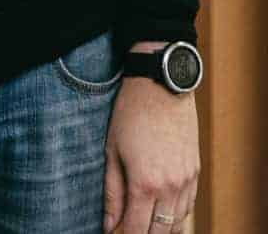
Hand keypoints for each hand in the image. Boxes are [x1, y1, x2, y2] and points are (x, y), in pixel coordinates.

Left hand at [103, 71, 199, 232]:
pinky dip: (175, 214)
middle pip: (158, 232)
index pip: (137, 231)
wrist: (161, 85)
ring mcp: (186, 181)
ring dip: (160, 227)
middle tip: (127, 226)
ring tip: (143, 220)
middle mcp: (170, 187)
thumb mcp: (112, 151)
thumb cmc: (131, 114)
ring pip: (176, 223)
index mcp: (145, 183)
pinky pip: (189, 207)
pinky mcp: (195, 172)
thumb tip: (108, 224)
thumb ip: (112, 192)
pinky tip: (162, 210)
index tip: (114, 233)